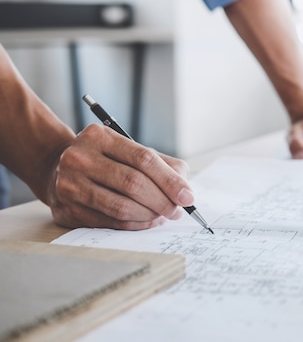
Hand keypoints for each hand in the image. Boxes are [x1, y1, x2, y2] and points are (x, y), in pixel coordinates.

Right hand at [47, 124, 193, 229]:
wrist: (56, 168)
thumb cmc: (104, 159)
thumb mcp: (128, 150)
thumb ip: (161, 164)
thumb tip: (185, 189)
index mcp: (100, 136)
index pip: (143, 159)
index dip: (170, 180)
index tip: (188, 196)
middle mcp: (80, 157)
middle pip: (133, 183)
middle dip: (162, 201)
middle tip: (177, 210)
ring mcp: (70, 184)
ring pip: (121, 207)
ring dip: (150, 215)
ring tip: (162, 216)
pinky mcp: (66, 210)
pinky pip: (110, 222)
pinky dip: (134, 224)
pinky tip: (145, 221)